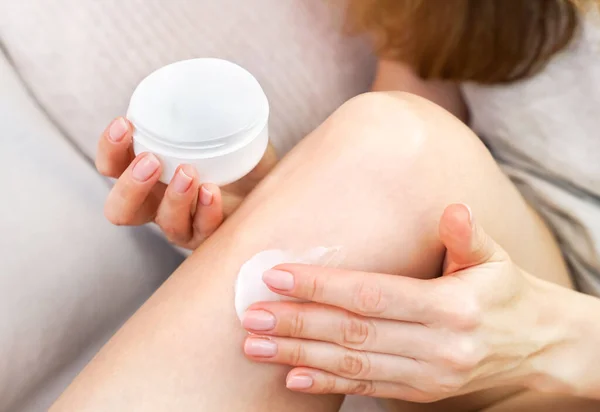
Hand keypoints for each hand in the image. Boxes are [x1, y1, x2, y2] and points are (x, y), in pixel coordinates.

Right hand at [96, 117, 276, 248]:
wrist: (270, 184)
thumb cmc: (239, 156)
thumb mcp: (222, 128)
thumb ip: (210, 111)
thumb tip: (214, 81)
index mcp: (147, 175)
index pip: (112, 166)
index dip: (110, 148)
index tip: (125, 123)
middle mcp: (158, 204)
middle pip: (120, 209)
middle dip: (130, 185)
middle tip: (151, 161)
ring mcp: (183, 225)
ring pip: (163, 223)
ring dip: (173, 197)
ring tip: (189, 173)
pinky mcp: (209, 238)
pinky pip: (201, 231)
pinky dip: (205, 211)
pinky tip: (212, 191)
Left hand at [241, 204, 574, 401]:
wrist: (540, 347)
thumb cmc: (508, 294)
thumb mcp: (496, 259)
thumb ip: (468, 236)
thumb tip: (453, 209)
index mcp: (452, 307)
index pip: (372, 295)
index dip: (322, 286)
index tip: (278, 276)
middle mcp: (438, 347)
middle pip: (353, 333)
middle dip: (297, 324)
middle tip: (251, 315)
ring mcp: (429, 376)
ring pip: (354, 364)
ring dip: (301, 356)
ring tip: (257, 348)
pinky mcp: (423, 393)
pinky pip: (369, 389)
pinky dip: (330, 385)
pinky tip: (294, 379)